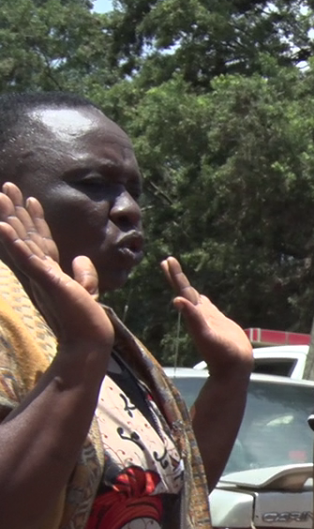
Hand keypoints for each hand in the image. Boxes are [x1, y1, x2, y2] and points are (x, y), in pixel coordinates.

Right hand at [0, 183, 111, 348]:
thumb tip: (81, 258)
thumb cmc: (87, 321)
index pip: (41, 240)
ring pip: (21, 242)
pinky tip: (3, 226)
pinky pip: (27, 258)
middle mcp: (41, 272)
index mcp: (51, 273)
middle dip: (16, 211)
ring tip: (0, 196)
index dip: (35, 220)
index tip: (31, 199)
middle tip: (6, 187)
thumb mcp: (87, 293)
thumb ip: (84, 276)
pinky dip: (15, 242)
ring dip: (9, 219)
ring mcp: (41, 276)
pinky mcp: (46, 281)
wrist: (89, 341)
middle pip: (26, 235)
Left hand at [161, 256, 252, 376]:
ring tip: (180, 277)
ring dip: (187, 287)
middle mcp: (198, 315)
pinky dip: (202, 300)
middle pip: (186, 291)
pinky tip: (201, 298)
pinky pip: (208, 307)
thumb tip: (176, 300)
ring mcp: (209, 319)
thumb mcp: (206, 335)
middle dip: (177, 276)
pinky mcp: (219, 323)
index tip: (167, 260)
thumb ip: (192, 318)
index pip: (183, 291)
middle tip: (168, 260)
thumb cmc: (221, 354)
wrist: (234, 368)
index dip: (176, 276)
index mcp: (194, 315)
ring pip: (195, 298)